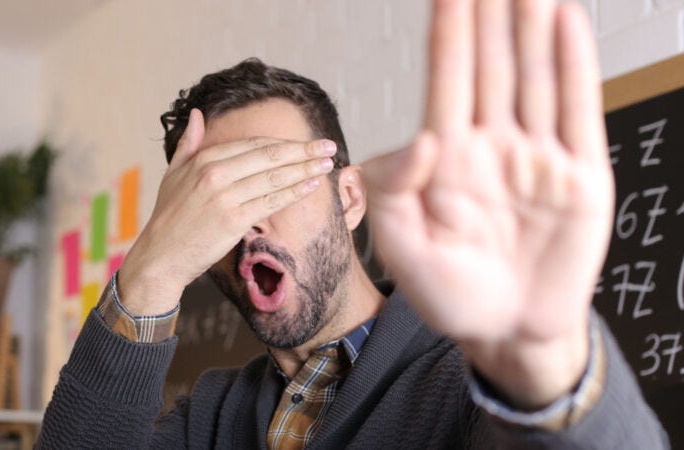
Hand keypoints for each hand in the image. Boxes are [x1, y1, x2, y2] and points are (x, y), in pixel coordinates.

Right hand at [119, 109, 336, 315]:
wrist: (160, 256)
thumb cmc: (168, 217)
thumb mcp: (173, 174)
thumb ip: (189, 144)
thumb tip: (198, 115)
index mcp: (204, 160)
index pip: (253, 145)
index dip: (283, 143)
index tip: (305, 142)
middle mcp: (215, 174)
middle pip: (269, 156)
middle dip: (303, 151)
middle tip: (328, 146)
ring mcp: (225, 197)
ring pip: (275, 178)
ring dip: (306, 169)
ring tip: (328, 164)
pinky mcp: (233, 221)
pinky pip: (272, 202)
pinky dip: (295, 192)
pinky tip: (312, 186)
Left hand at [363, 0, 612, 407]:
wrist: (505, 331)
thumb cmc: (448, 294)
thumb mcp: (402, 249)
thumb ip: (393, 192)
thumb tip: (420, 139)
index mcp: (448, 158)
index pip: (448, 81)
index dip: (450, 35)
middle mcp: (493, 147)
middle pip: (492, 67)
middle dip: (492, 15)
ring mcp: (538, 158)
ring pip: (535, 78)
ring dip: (534, 27)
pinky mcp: (580, 178)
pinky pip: (578, 113)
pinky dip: (575, 67)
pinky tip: (568, 23)